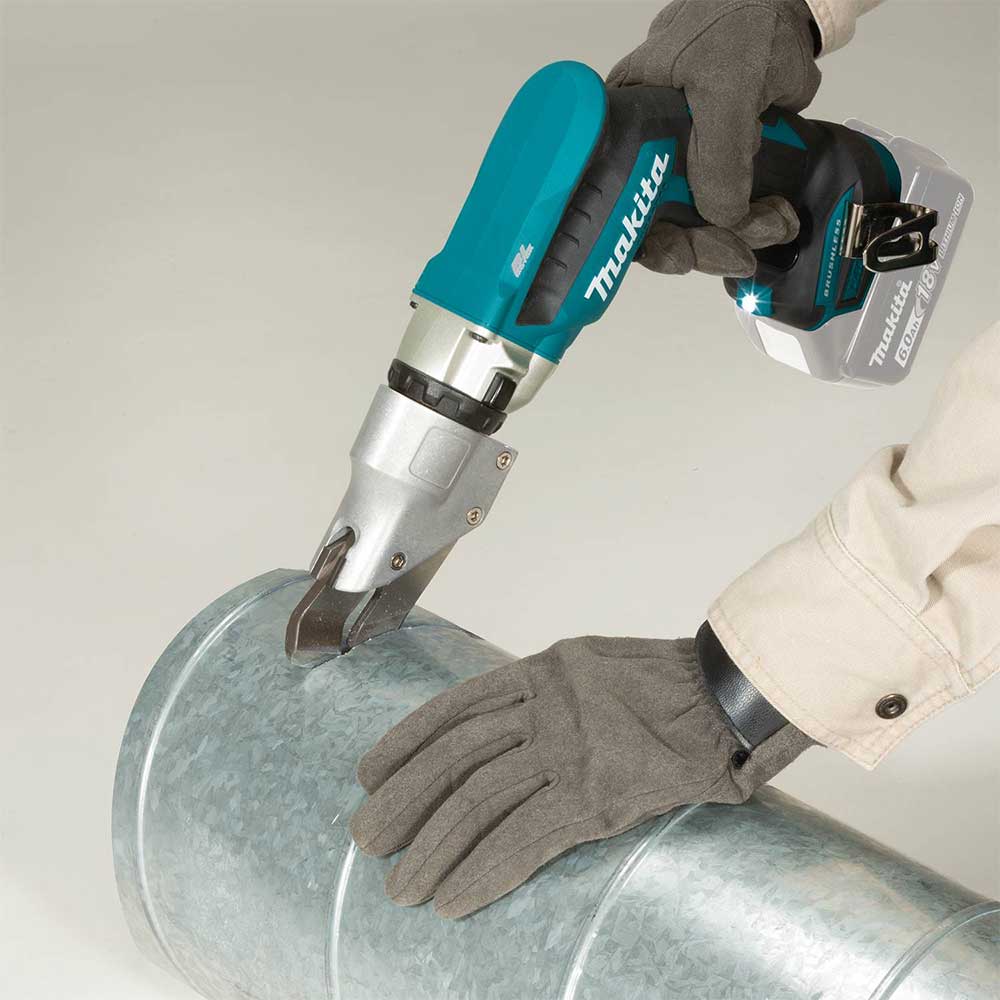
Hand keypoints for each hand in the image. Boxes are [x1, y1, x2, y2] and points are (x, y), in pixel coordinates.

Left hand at [350, 635, 810, 917]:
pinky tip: (454, 897)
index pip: (454, 708)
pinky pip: (528, 839)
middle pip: (456, 756)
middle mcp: (547, 708)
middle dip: (404, 801)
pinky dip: (485, 870)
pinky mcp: (599, 796)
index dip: (405, 741)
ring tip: (401, 887)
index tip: (368, 773)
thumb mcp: (588, 667)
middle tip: (367, 840)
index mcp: (540, 673)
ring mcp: (572, 751)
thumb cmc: (662, 686)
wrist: (727, 698)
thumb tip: (495, 731)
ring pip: (482, 801)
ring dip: (435, 849)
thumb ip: (539, 694)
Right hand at [608, 0, 821, 275]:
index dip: (638, 238)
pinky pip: (726, 214)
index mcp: (624, 131)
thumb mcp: (726, 88)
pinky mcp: (717, 171)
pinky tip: (775, 219)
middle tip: (739, 252)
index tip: (678, 256)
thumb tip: (720, 217)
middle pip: (655, 223)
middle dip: (700, 244)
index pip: (614, 202)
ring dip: (735, 236)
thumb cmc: (741, 27)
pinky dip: (751, 223)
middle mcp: (645, 155)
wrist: (790, 9)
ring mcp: (681, 165)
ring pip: (695, 224)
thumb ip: (719, 153)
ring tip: (774, 224)